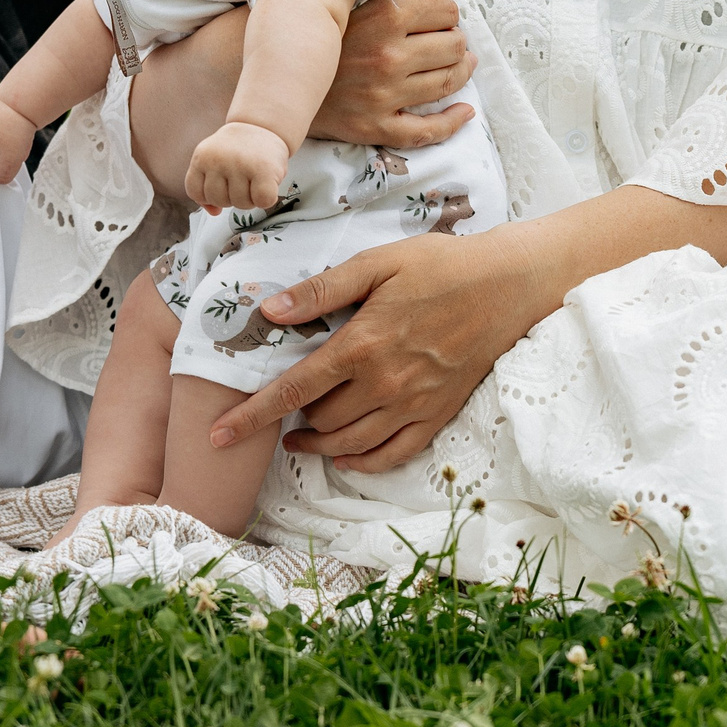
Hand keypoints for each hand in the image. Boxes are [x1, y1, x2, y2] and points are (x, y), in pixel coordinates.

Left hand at [185, 120, 290, 211]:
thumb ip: (206, 187)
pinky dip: (266, 199)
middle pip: (219, 201)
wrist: (261, 126)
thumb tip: (213, 211)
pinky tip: (266, 183)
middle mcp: (219, 160)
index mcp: (202, 157)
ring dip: (250, 198)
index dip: (208, 195)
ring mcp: (241, 165)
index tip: (221, 182)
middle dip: (231, 196)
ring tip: (253, 178)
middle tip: (241, 178)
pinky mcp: (264, 171)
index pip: (196, 193)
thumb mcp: (212, 162)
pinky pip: (262, 201)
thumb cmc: (236, 150)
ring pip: (241, 204)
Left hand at [206, 226, 555, 471]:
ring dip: (318, 447)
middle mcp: (386, 383)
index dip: (252, 416)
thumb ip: (322, 291)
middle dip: (288, 422)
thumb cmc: (441, 266)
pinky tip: (345, 457)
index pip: (294, 390)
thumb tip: (270, 311)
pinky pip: (393, 454)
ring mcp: (414, 404)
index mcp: (363, 345)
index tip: (218, 436)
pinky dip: (363, 462)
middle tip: (273, 413)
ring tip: (298, 439)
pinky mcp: (438, 414)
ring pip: (352, 444)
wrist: (507, 285)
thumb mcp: (377, 264)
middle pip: (320, 420)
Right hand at [312, 0, 475, 148]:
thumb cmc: (316, 20)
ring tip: (457, 64)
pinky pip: (427, 132)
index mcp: (386, 15)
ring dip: (460, 72)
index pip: (446, 11)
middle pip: (453, 46)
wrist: (272, 67)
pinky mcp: (374, 127)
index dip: (446, 12)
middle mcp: (388, 56)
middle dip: (454, 41)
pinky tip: (464, 111)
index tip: (437, 15)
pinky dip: (452, 121)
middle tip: (446, 40)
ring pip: (447, 83)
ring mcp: (382, 95)